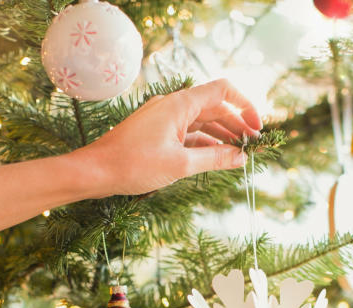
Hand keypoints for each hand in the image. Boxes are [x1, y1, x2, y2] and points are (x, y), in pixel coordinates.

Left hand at [80, 79, 261, 195]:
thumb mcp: (181, 164)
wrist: (96, 171)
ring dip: (221, 134)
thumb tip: (241, 158)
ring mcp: (163, 118)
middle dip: (236, 124)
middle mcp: (172, 105)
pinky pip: (187, 131)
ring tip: (239, 153)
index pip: (223, 90)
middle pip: (215, 107)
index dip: (245, 105)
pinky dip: (204, 141)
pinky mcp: (157, 131)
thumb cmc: (134, 165)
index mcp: (179, 104)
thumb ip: (215, 158)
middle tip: (253, 145)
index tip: (257, 126)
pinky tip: (216, 155)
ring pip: (201, 120)